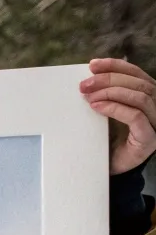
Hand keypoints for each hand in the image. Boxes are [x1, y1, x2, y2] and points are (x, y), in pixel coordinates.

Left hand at [79, 58, 155, 173]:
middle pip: (139, 83)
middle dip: (109, 79)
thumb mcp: (106, 111)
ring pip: (140, 96)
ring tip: (89, 96)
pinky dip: (115, 108)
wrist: (108, 170)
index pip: (136, 74)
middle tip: (85, 84)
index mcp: (148, 97)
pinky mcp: (149, 139)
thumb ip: (106, 94)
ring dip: (111, 92)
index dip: (115, 66)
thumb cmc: (107, 140)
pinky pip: (135, 116)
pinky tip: (97, 107)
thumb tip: (91, 75)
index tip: (93, 65)